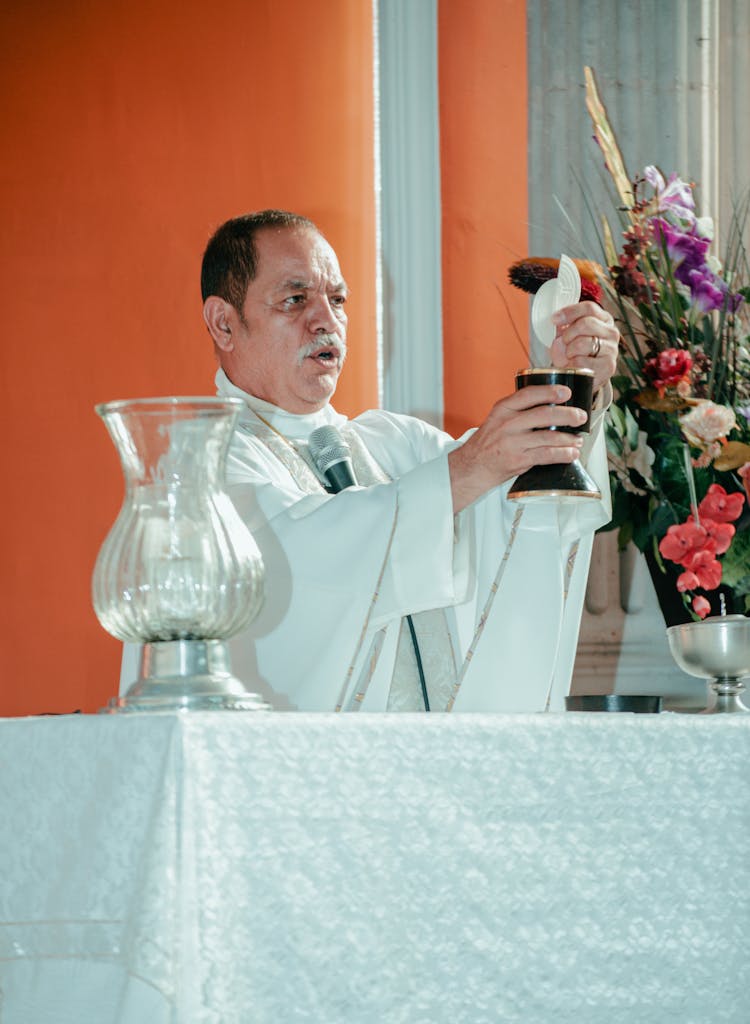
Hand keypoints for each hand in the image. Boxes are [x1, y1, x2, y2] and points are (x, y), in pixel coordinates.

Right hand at [448, 383, 586, 513]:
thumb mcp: (498, 418)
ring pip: (548, 436)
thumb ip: (519, 410)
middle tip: (580, 417)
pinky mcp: (518, 460)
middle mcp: (507, 424)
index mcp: (503, 409)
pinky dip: (563, 454)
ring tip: (577, 439)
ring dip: (568, 438)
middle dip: (567, 415)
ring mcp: (513, 442)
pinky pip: (547, 455)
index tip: (566, 392)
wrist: (473, 466)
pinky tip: (571, 453)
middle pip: (544, 414)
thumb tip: (552, 404)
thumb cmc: (488, 442)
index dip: (550, 391)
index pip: (529, 394)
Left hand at [550, 301, 618, 392]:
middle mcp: (611, 332)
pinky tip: (574, 367)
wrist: (581, 376)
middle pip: (585, 324)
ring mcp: (612, 349)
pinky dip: (572, 365)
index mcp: (603, 319)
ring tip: (570, 356)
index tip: (554, 319)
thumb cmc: (574, 353)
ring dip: (569, 351)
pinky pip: (581, 362)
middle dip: (568, 334)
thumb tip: (559, 339)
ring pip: (582, 343)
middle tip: (564, 342)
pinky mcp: (608, 366)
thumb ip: (561, 330)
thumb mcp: (567, 337)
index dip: (570, 312)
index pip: (589, 308)